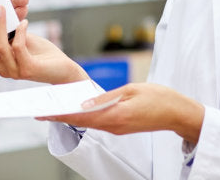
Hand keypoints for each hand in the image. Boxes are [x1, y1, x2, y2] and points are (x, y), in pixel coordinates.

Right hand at [0, 11, 87, 84]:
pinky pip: (18, 47)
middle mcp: (2, 68)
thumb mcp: (20, 39)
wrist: (62, 69)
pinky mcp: (29, 69)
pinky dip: (19, 32)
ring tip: (2, 9)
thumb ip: (7, 31)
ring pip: (0, 47)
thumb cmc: (40, 53)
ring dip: (0, 25)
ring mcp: (15, 70)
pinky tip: (24, 22)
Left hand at [37, 83, 206, 144]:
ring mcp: (118, 129)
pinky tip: (78, 110)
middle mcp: (113, 126)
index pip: (80, 117)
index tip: (42, 113)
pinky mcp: (122, 128)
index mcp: (114, 116)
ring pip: (89, 123)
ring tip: (55, 109)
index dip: (59, 115)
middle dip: (60, 116)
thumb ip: (106, 97)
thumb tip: (84, 103)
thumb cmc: (159, 98)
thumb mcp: (131, 90)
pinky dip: (85, 117)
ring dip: (72, 117)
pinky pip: (99, 123)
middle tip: (41, 111)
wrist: (178, 113)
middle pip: (81, 122)